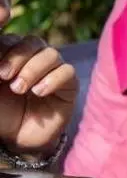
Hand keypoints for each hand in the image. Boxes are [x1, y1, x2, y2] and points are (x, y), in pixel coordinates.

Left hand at [0, 35, 76, 153]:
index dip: (6, 47)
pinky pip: (67, 72)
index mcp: (12, 55)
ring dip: (33, 69)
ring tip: (19, 88)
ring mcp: (53, 70)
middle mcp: (34, 59)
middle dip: (17, 57)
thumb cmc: (0, 114)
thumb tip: (2, 65)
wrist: (17, 139)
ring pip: (51, 54)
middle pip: (32, 42)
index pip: (12, 38)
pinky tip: (39, 92)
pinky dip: (53, 79)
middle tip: (3, 76)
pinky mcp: (69, 85)